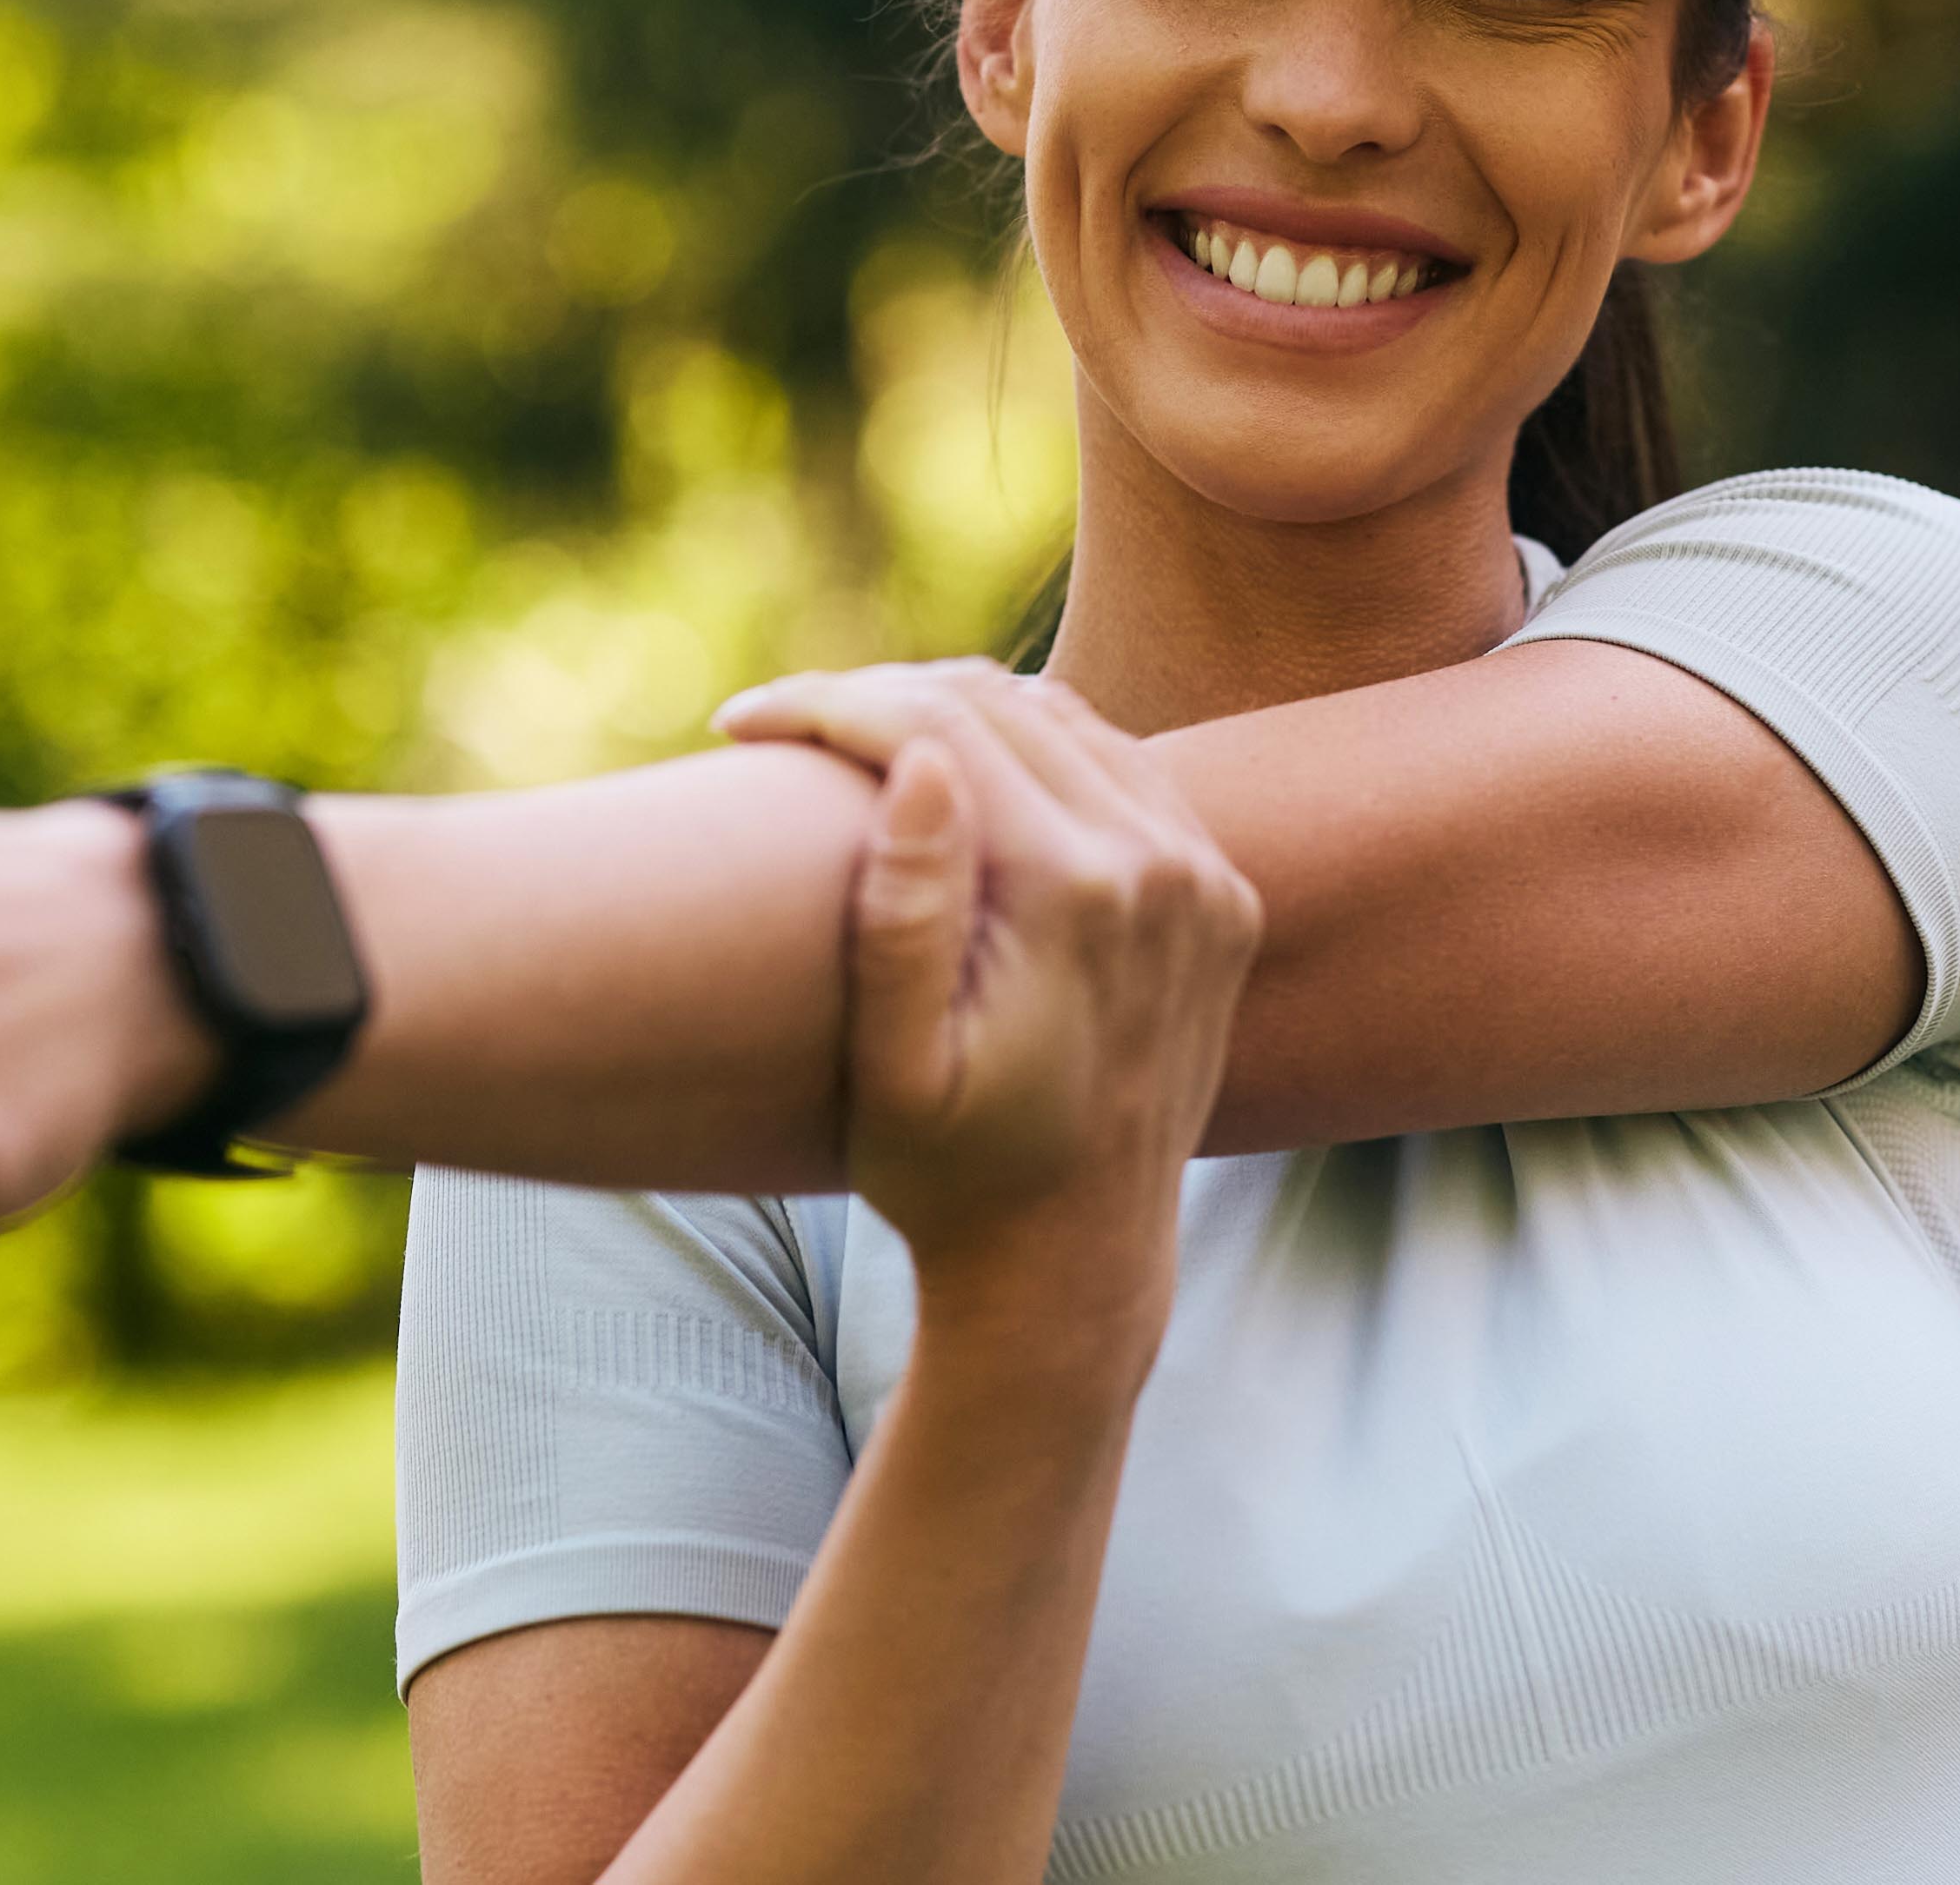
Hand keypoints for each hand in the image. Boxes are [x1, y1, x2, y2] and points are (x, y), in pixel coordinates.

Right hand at [763, 667, 1260, 1300]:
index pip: (939, 729)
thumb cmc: (952, 1180)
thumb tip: (917, 763)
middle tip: (782, 727)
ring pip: (1063, 718)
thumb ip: (903, 916)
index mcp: (1079, 894)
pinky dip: (1034, 749)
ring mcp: (1206, 874)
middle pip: (1001, 704)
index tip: (738, 723)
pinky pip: (1119, 765)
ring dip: (954, 712)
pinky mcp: (1221, 892)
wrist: (1074, 1263)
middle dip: (876, 695)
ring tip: (852, 743)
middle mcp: (1162, 864)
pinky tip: (961, 777)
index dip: (824, 706)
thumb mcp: (894, 1073)